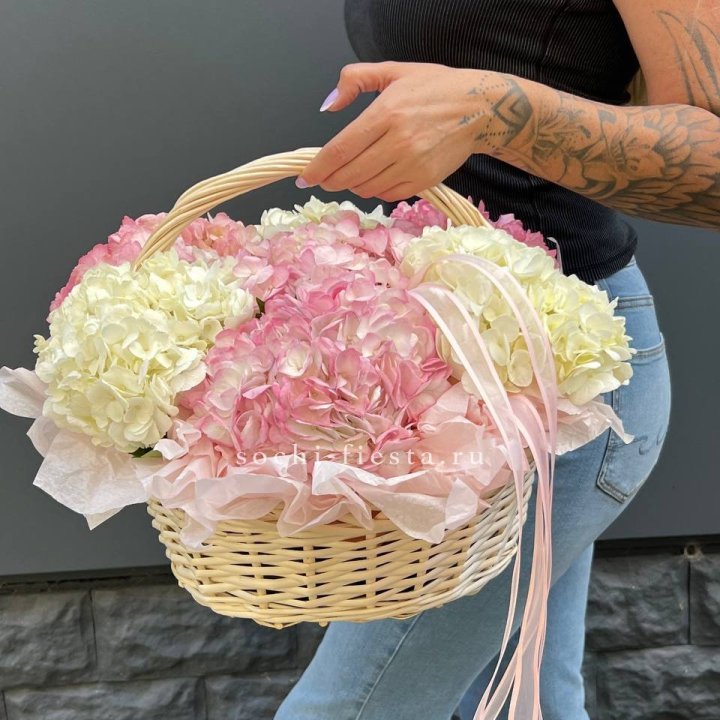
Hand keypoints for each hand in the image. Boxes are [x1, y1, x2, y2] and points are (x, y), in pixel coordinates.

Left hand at [296, 61, 491, 201]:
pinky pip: (387, 194)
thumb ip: (355, 79)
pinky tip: (373, 179)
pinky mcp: (424, 181)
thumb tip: (329, 104)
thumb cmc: (436, 88)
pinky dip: (374, 190)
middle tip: (322, 179)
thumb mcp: (394, 70)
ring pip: (366, 188)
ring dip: (352, 185)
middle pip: (350, 174)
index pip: (341, 149)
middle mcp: (398, 142)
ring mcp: (412, 164)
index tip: (305, 176)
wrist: (480, 109)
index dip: (318, 167)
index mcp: (387, 112)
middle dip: (330, 180)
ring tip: (350, 175)